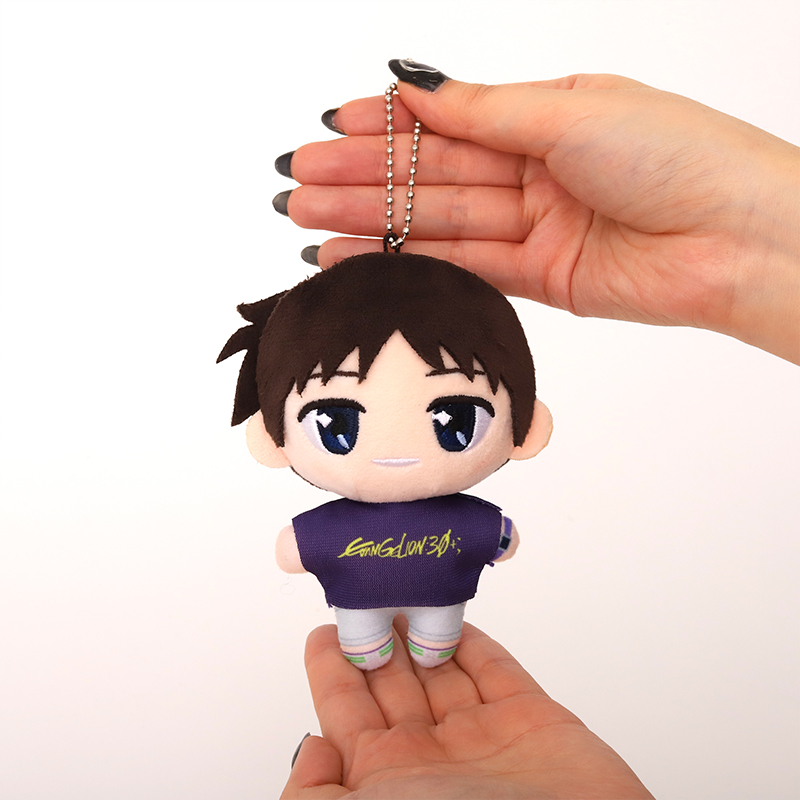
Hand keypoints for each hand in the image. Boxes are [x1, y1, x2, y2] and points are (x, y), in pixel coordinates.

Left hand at [280, 621, 652, 798]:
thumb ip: (314, 795)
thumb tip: (312, 752)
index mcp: (384, 781)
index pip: (347, 712)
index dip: (333, 668)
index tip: (325, 628)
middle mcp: (430, 759)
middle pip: (395, 683)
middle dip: (380, 638)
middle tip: (369, 593)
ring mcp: (483, 740)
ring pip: (444, 670)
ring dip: (424, 633)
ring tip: (406, 591)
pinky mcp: (533, 723)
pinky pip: (498, 671)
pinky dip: (476, 643)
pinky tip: (455, 618)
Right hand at [281, 68, 799, 362]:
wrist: (735, 241)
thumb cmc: (675, 154)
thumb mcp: (570, 113)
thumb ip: (484, 112)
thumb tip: (413, 86)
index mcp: (548, 117)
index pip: (448, 121)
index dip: (386, 127)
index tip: (328, 126)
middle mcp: (536, 171)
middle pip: (432, 176)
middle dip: (362, 178)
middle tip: (296, 182)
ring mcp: (534, 228)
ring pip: (437, 223)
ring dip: (372, 223)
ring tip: (306, 221)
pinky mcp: (538, 280)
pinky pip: (462, 266)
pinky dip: (411, 262)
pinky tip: (360, 256)